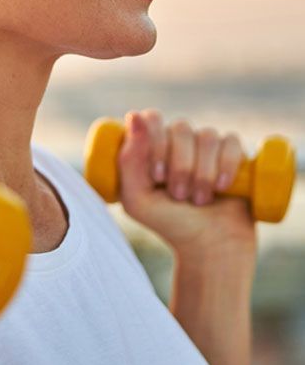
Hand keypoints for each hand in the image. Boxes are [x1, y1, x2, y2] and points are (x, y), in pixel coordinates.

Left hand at [116, 109, 256, 259]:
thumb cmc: (167, 223)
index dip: (156, 142)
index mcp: (152, 144)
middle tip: (178, 195)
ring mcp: (208, 146)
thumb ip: (128, 160)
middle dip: (180, 165)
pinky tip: (222, 188)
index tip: (157, 176)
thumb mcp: (136, 198)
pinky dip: (227, 164)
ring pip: (207, 136)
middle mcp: (179, 140)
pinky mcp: (235, 155)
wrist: (209, 248)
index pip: (152, 119)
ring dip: (202, 172)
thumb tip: (134, 116)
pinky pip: (232, 142)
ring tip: (199, 200)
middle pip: (180, 127)